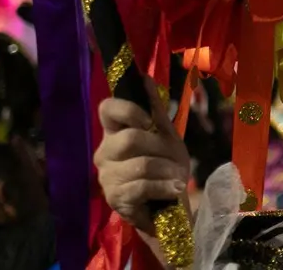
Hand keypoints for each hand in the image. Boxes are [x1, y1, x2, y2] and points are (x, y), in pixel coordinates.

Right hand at [94, 93, 190, 235]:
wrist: (169, 204)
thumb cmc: (165, 167)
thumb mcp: (166, 136)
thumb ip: (155, 111)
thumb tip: (145, 78)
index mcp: (114, 132)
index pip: (107, 108)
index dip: (129, 110)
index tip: (148, 121)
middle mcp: (104, 152)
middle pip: (130, 138)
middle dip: (161, 146)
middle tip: (174, 156)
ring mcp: (107, 176)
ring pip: (141, 164)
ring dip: (167, 169)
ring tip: (178, 177)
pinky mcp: (115, 198)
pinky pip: (143, 186)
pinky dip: (165, 186)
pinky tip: (174, 189)